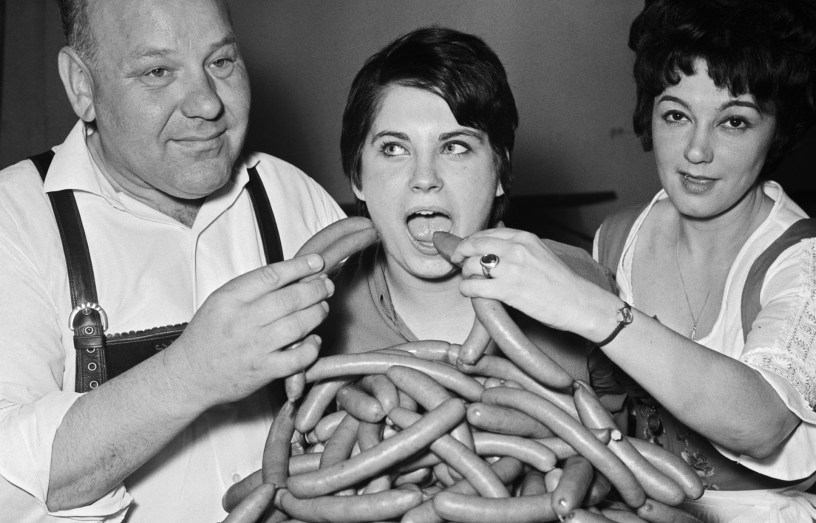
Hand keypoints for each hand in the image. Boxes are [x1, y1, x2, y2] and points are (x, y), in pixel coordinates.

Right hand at [167, 254, 332, 406]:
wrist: (189, 375)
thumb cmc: (208, 336)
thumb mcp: (221, 301)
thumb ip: (252, 288)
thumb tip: (293, 275)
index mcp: (230, 299)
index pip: (272, 275)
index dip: (300, 266)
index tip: (318, 262)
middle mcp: (242, 321)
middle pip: (290, 299)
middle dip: (316, 289)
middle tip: (326, 286)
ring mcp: (254, 347)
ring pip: (298, 325)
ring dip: (317, 313)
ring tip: (322, 308)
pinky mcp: (263, 371)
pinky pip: (297, 358)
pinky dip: (312, 347)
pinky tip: (313, 340)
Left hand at [451, 228, 610, 336]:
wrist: (578, 302)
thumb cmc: (561, 283)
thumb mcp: (540, 252)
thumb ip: (519, 247)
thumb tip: (496, 247)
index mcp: (524, 237)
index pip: (486, 233)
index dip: (470, 241)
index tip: (464, 249)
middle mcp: (516, 249)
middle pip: (473, 245)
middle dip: (460, 253)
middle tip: (457, 262)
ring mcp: (511, 268)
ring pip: (470, 264)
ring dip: (464, 273)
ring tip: (469, 280)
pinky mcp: (507, 290)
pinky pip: (474, 286)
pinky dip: (466, 289)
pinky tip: (469, 292)